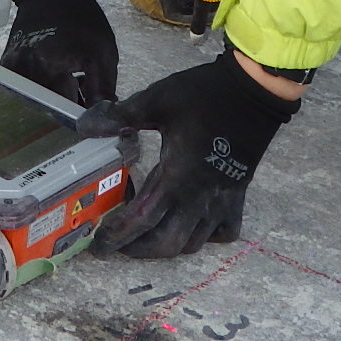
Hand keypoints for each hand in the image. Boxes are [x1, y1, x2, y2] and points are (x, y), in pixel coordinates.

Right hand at [0, 0, 118, 105]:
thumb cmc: (82, 20)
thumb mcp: (103, 51)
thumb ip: (103, 87)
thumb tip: (100, 118)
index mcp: (55, 66)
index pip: (67, 109)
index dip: (79, 115)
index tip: (88, 115)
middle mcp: (31, 70)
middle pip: (47, 108)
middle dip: (63, 109)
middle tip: (77, 99)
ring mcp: (16, 68)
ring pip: (32, 100)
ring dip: (48, 101)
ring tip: (63, 88)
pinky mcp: (7, 63)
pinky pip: (20, 89)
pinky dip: (33, 91)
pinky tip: (47, 81)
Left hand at [76, 49, 299, 257]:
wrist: (255, 90)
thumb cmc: (205, 95)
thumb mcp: (158, 100)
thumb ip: (121, 115)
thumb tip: (86, 126)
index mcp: (177, 175)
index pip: (143, 220)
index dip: (117, 236)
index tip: (97, 244)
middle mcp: (200, 196)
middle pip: (167, 243)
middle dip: (137, 250)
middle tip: (117, 243)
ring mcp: (223, 199)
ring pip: (193, 243)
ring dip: (166, 245)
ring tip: (145, 235)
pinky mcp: (238, 195)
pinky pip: (223, 232)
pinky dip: (203, 236)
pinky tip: (189, 224)